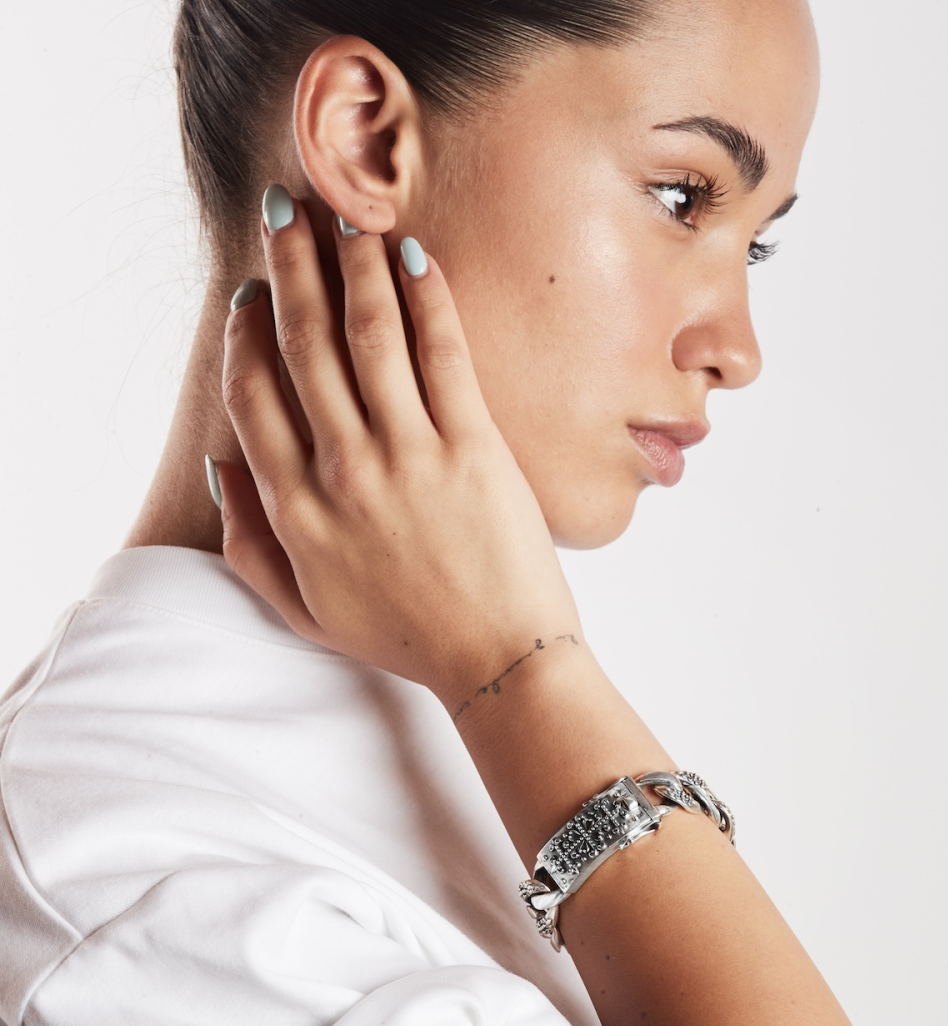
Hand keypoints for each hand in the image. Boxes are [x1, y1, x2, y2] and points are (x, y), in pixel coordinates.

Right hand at [215, 192, 581, 710]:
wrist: (499, 662)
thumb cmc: (406, 638)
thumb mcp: (304, 612)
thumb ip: (250, 544)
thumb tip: (223, 466)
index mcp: (295, 512)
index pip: (252, 398)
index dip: (245, 335)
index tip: (250, 297)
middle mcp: (343, 474)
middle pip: (301, 348)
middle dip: (287, 269)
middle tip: (285, 216)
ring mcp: (408, 458)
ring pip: (366, 337)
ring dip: (350, 265)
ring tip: (345, 216)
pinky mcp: (473, 448)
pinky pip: (441, 354)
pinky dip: (424, 297)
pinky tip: (411, 255)